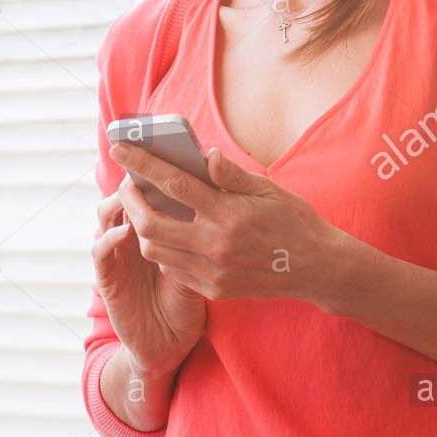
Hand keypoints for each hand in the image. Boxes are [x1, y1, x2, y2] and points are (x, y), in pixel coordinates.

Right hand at [91, 145, 208, 376]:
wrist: (173, 341)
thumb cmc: (190, 293)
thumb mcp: (205, 254)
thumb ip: (204, 218)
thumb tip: (213, 169)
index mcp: (158, 226)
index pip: (152, 188)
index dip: (153, 167)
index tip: (162, 145)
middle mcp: (132, 236)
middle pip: (125, 196)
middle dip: (131, 177)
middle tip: (140, 159)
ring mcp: (117, 256)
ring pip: (107, 216)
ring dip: (117, 201)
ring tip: (130, 188)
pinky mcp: (108, 278)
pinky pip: (101, 252)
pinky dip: (110, 237)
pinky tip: (126, 230)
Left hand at [110, 139, 339, 303]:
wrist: (316, 268)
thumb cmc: (294, 221)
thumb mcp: (268, 189)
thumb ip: (232, 175)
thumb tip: (204, 154)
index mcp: (229, 213)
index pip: (174, 185)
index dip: (143, 164)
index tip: (120, 147)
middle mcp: (216, 245)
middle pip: (150, 224)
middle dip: (129, 202)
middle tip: (127, 185)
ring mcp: (213, 271)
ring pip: (156, 251)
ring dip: (142, 228)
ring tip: (145, 209)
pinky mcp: (215, 289)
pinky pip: (173, 270)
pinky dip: (162, 250)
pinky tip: (169, 234)